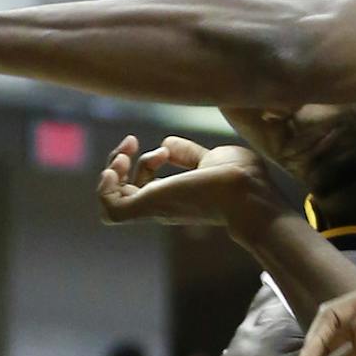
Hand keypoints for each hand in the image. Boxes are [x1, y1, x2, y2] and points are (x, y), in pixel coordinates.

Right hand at [96, 134, 280, 230]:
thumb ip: (189, 154)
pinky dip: (105, 191)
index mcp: (176, 194)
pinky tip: (113, 171)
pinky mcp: (151, 206)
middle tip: (132, 143)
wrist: (250, 192)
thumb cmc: (242, 180)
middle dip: (119, 161)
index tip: (163, 149)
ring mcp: (156, 206)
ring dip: (109, 173)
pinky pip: (112, 212)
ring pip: (113, 199)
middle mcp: (163, 203)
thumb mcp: (212, 158)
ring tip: (122, 156)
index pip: (145, 183)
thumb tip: (166, 144)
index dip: (144, 161)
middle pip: (125, 189)